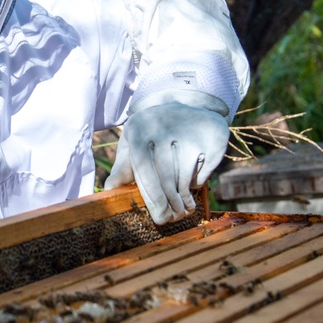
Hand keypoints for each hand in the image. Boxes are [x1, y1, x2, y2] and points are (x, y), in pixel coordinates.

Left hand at [105, 103, 229, 224]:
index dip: (152, 199)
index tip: (159, 218)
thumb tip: (109, 190)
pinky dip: (198, 182)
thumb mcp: (134, 143)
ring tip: (183, 205)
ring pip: (185, 178)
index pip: (144, 172)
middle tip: (174, 218)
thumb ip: (122, 168)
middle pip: (166, 178)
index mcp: (139, 130)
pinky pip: (203, 172)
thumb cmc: (153, 132)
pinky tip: (193, 178)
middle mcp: (164, 126)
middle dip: (170, 204)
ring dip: (184, 196)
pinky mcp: (212, 137)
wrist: (187, 103)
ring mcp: (190, 131)